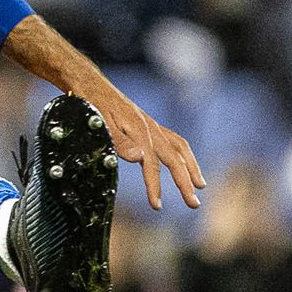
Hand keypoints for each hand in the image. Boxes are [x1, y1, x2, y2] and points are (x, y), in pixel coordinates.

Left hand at [83, 75, 204, 212]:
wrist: (91, 86)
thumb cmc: (91, 106)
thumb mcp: (98, 123)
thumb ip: (118, 141)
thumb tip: (139, 158)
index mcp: (139, 131)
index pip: (151, 165)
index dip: (155, 186)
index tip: (157, 206)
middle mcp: (151, 128)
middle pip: (175, 158)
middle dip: (185, 183)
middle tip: (194, 204)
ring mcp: (153, 126)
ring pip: (180, 148)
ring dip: (191, 168)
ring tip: (200, 186)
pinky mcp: (151, 126)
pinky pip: (175, 141)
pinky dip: (184, 155)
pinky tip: (187, 166)